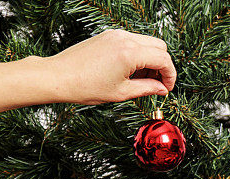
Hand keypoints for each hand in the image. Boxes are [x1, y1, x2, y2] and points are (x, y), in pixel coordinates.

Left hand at [0, 29, 176, 116]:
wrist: (59, 76)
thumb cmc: (86, 86)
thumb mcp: (122, 92)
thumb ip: (147, 88)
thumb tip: (162, 89)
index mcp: (130, 53)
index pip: (163, 59)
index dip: (170, 75)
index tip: (167, 88)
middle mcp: (125, 38)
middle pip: (159, 46)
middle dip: (162, 66)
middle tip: (157, 85)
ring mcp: (115, 34)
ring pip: (146, 43)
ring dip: (150, 60)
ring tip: (141, 80)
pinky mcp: (108, 36)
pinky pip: (132, 41)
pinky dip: (138, 55)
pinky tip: (129, 72)